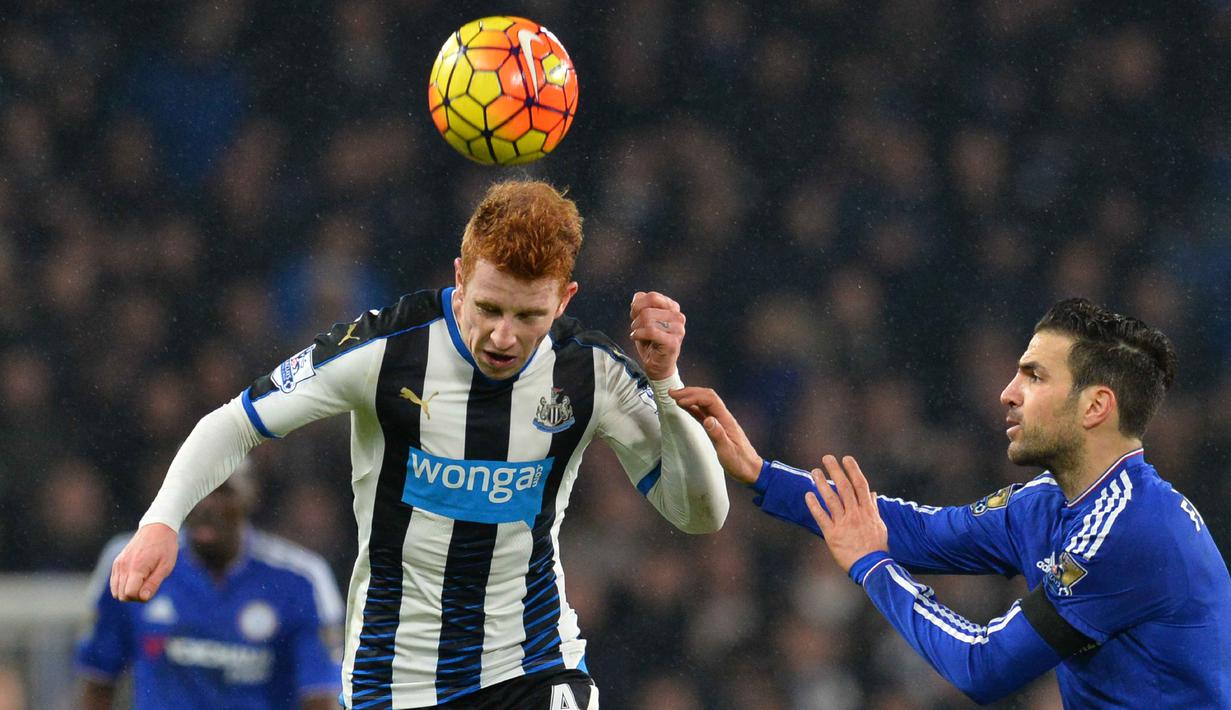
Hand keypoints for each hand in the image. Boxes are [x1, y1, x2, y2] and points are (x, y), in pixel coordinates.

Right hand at [110, 523, 178, 601]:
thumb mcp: (166, 566)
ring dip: (128, 591)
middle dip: (135, 596)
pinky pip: (114, 582)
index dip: (141, 596)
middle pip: (121, 595)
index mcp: (136, 568)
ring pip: (116, 591)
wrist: (157, 528)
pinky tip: (136, 578)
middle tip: (149, 584)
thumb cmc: (165, 547)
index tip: (152, 587)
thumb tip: (142, 598)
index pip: (129, 594)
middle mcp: (123, 566)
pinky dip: (123, 585)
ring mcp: (118, 564)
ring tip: (143, 581)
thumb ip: (153, 583)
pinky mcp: (117, 562)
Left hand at [629, 291, 684, 380]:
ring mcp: (678, 329)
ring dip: (636, 328)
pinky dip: (638, 334)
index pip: (652, 297)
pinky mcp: (673, 342)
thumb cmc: (650, 341)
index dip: (638, 306)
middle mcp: (678, 317)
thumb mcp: (643, 319)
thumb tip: (638, 297)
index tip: (635, 316)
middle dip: (636, 319)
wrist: (657, 365)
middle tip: (636, 328)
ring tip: (638, 335)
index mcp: (673, 308)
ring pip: (648, 319)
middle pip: (648, 309)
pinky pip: (650, 331)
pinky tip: (636, 338)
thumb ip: (641, 305)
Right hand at [668, 387, 762, 483]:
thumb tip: (708, 419)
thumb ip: (718, 434)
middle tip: (672, 393)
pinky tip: (685, 407)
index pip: (710, 400)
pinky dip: (693, 407)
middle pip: (706, 397)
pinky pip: (703, 413)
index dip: (694, 397)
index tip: (679, 401)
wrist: (750, 469)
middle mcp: (723, 418)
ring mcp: (720, 422)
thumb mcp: (728, 451)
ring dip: (690, 397)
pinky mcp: (716, 428)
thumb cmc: (740, 462)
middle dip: (689, 392)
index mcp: (726, 420)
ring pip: (704, 403)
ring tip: (674, 396)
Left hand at [804, 455, 887, 572]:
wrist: (872, 567)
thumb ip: (873, 508)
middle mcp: (855, 514)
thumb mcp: (879, 525)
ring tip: (814, 472)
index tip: (846, 458)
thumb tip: (872, 493)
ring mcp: (844, 524)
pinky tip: (808, 494)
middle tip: (827, 458)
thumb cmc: (876, 547)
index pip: (860, 485)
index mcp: (867, 511)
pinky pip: (822, 517)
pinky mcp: (832, 535)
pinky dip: (814, 505)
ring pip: (831, 499)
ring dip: (822, 484)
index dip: (853, 470)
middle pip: (844, 487)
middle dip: (835, 471)